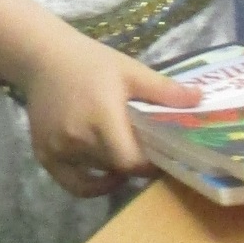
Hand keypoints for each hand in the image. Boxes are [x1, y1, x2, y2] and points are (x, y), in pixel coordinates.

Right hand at [20, 27, 199, 198]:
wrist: (42, 57)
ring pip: (95, 175)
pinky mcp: (44, 155)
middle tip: (147, 154)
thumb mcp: (130, 71)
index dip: (149, 165)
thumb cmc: (91, 62)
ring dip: (113, 170)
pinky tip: (105, 175)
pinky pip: (72, 184)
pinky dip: (91, 185)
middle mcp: (76, 139)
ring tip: (125, 155)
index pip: (130, 162)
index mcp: (101, 119)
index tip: (162, 156)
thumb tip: (201, 100)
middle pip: (115, 169)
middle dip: (134, 165)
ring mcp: (58, 149)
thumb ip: (164, 90)